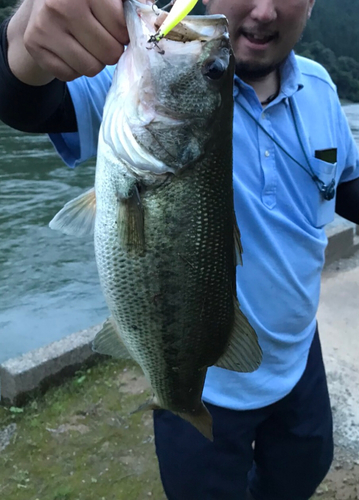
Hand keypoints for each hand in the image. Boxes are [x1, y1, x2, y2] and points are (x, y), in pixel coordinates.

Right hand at [8, 0, 128, 83]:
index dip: (123, 34)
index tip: (115, 28)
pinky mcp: (34, 45)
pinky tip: (70, 51)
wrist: (43, 3)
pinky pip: (70, 75)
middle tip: (102, 40)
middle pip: (109, 53)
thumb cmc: (86, 2)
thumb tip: (156, 20)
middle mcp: (61, 5)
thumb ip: (130, 7)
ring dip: (94, 62)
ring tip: (87, 46)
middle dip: (111, 51)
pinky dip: (74, 69)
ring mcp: (45, 26)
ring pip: (91, 68)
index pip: (121, 29)